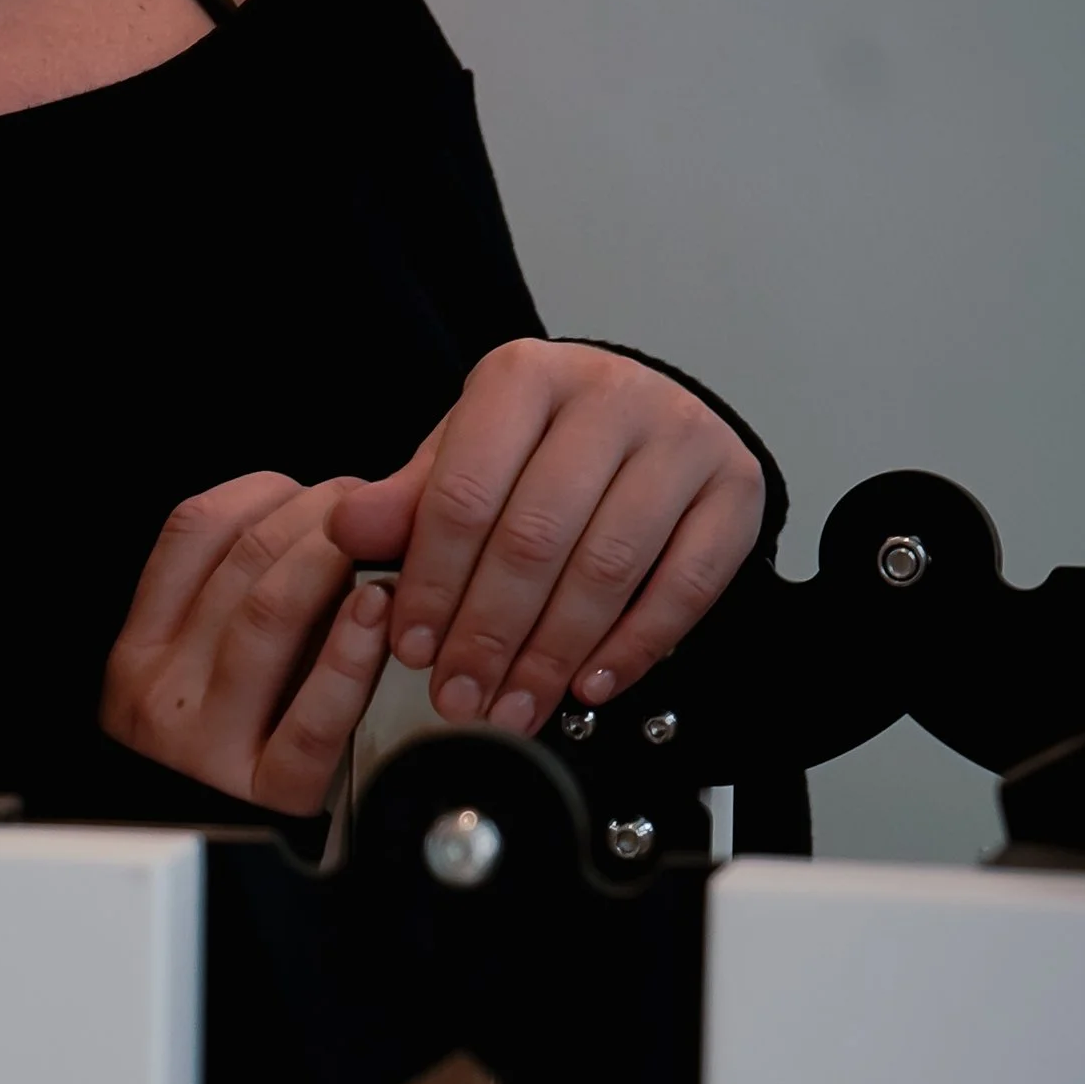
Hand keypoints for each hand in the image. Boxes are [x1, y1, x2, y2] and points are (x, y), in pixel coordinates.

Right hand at [99, 470, 400, 812]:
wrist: (191, 882)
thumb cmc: (207, 764)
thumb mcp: (182, 680)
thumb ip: (227, 611)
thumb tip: (316, 531)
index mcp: (140, 649)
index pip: (191, 530)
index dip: (266, 494)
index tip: (319, 492)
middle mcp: (162, 688)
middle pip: (242, 561)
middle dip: (322, 517)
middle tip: (379, 513)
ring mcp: (206, 743)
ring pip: (269, 616)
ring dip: (338, 564)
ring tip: (388, 550)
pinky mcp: (264, 795)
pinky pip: (311, 717)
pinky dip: (350, 659)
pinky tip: (379, 622)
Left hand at [331, 342, 764, 737]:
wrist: (644, 419)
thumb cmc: (542, 446)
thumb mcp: (465, 457)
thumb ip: (410, 501)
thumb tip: (349, 530)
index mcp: (524, 376)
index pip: (466, 492)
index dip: (434, 582)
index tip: (414, 648)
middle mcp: (610, 394)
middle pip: (537, 537)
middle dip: (490, 634)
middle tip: (461, 696)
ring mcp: (681, 438)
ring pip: (609, 567)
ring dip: (554, 654)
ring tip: (515, 707)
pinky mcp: (735, 486)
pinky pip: (684, 586)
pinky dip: (633, 646)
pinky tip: (589, 685)